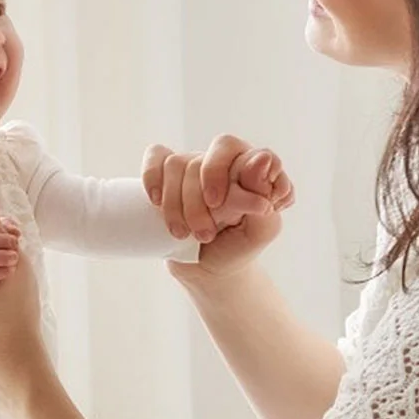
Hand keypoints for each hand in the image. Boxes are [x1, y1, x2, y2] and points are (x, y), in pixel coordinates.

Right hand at [140, 135, 294, 278]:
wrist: (209, 269)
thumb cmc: (238, 247)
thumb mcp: (260, 231)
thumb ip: (267, 195)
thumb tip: (262, 158)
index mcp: (250, 170)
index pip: (232, 148)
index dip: (218, 171)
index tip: (217, 205)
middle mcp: (223, 163)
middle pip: (200, 160)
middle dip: (195, 200)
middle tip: (204, 233)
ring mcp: (195, 167)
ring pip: (175, 165)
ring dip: (174, 206)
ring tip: (184, 235)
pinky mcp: (168, 176)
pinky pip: (156, 157)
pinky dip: (152, 177)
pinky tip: (156, 202)